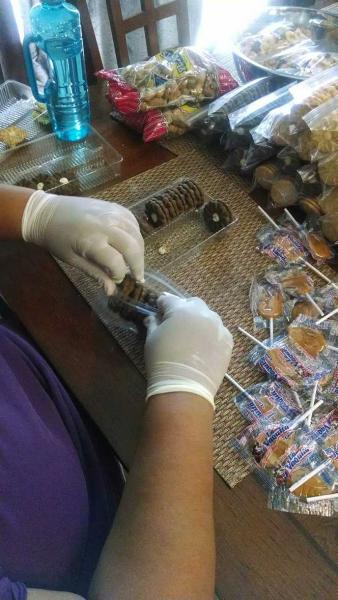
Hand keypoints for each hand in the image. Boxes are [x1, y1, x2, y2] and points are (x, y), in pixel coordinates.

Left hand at [21, 191, 143, 294]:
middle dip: (138, 265)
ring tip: (135, 261)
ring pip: (136, 233)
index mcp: (92, 241)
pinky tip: (131, 242)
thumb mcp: (73, 260)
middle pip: (132, 247)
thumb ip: (96, 274)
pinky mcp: (112, 206)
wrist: (46, 213)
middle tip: (137, 276)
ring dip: (139, 249)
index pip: (117, 263)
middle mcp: (105, 225)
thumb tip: (112, 291)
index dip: (120, 275)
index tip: (116, 280)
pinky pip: (132, 220)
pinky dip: (135, 233)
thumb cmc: (57, 240)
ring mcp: (110, 213)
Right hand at [145, 294, 232, 406]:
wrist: (184, 386)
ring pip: (209, 316)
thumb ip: (153, 324)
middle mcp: (202, 313)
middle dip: (184, 308)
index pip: (169, 299)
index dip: (162, 304)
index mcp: (181, 309)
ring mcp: (218, 327)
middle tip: (176, 322)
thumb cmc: (162, 361)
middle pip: (193, 303)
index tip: (159, 309)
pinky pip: (219, 331)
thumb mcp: (151, 340)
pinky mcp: (228, 341)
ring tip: (193, 335)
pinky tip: (204, 346)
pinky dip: (212, 334)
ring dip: (200, 320)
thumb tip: (152, 317)